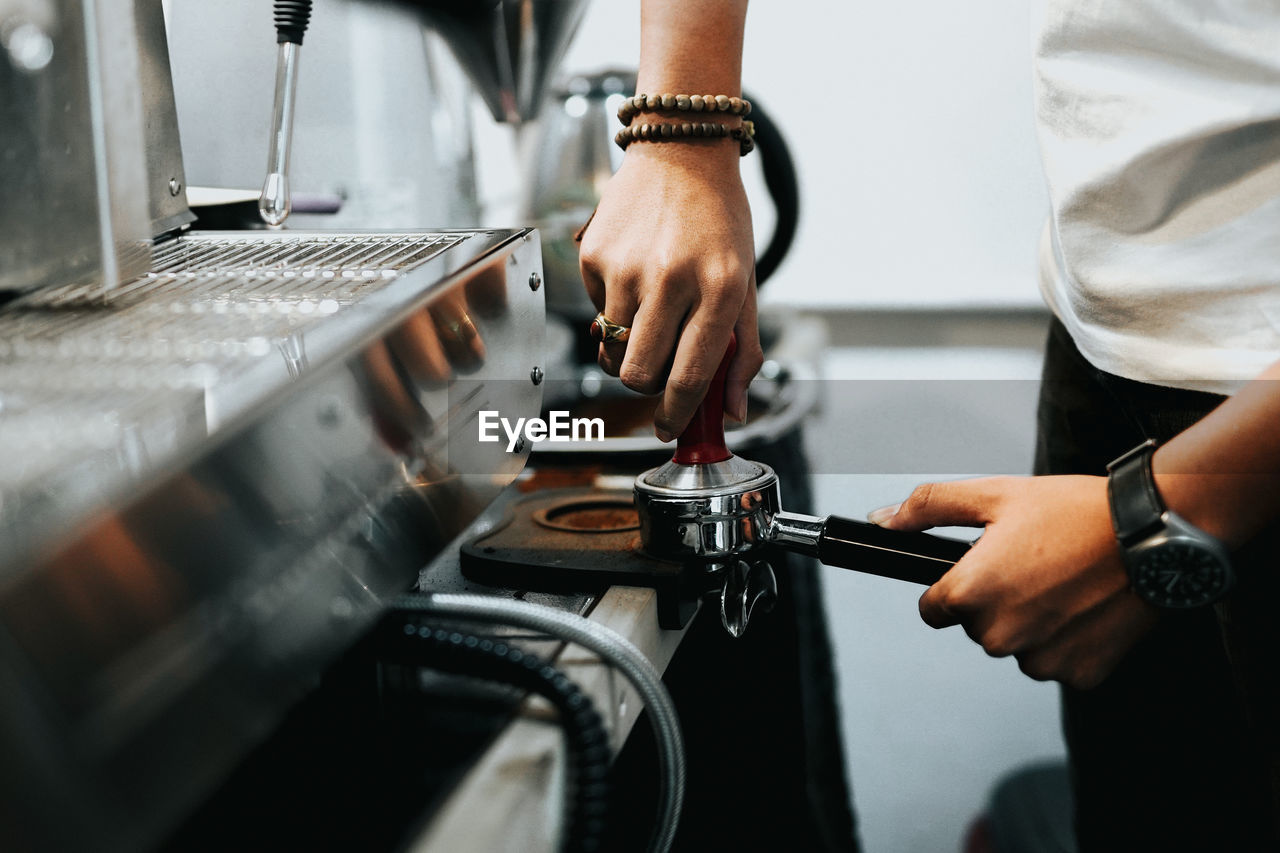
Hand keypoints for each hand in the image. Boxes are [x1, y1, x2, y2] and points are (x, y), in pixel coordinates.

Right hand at [579, 142, 762, 439]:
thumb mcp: (746, 283)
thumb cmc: (719, 222)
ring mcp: (626, 266)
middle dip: (646, 385)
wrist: (682, 150)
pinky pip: (596, 310)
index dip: (676, 414)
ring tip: (651, 311)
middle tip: (659, 370)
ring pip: (612, 348)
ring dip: (629, 344)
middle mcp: (671, 278)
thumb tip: (730, 411)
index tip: (668, 428)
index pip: (689, 376)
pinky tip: (635, 272)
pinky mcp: (594, 254)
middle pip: (637, 374)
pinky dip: (614, 306)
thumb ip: (742, 351)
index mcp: (720, 289)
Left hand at [871, 475, 1158, 688]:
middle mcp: (998, 636)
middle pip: (977, 628)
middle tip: (1035, 565)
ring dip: (1032, 622)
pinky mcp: (1079, 674)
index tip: (983, 570)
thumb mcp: (994, 494)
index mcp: (969, 595)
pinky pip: (1058, 660)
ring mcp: (1041, 660)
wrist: (1152, 532)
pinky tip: (1087, 606)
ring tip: (1065, 582)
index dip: (954, 586)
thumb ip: (929, 507)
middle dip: (996, 601)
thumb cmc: (1073, 510)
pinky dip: (1068, 639)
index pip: (933, 609)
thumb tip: (882, 518)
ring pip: (1018, 647)